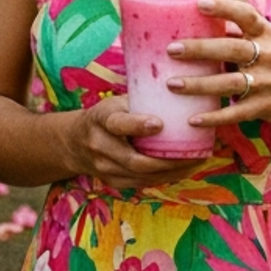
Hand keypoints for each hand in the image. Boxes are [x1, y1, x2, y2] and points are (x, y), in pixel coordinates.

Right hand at [61, 95, 206, 189]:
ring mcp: (105, 167)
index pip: (118, 124)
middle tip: (193, 153)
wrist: (75, 142)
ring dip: (171, 171)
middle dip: (166, 160)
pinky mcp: (113, 181)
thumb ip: (142, 99)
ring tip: (196, 162)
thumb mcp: (117, 102)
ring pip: (141, 175)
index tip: (160, 124)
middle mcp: (100, 146)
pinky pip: (143, 183)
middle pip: (133, 160)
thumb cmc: (107, 115)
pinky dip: (165, 178)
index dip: (137, 125)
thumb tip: (180, 87)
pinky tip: (184, 170)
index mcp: (101, 119)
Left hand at [165, 0, 270, 127]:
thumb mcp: (263, 40)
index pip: (246, 15)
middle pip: (231, 50)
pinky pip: (235, 113)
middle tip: (172, 49)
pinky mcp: (262, 107)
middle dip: (201, 49)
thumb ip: (235, 31)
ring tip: (172, 84)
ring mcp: (265, 83)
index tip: (200, 4)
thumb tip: (193, 20)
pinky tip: (191, 119)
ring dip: (199, 85)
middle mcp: (266, 56)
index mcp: (264, 34)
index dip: (224, 8)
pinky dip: (213, 117)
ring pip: (229, 83)